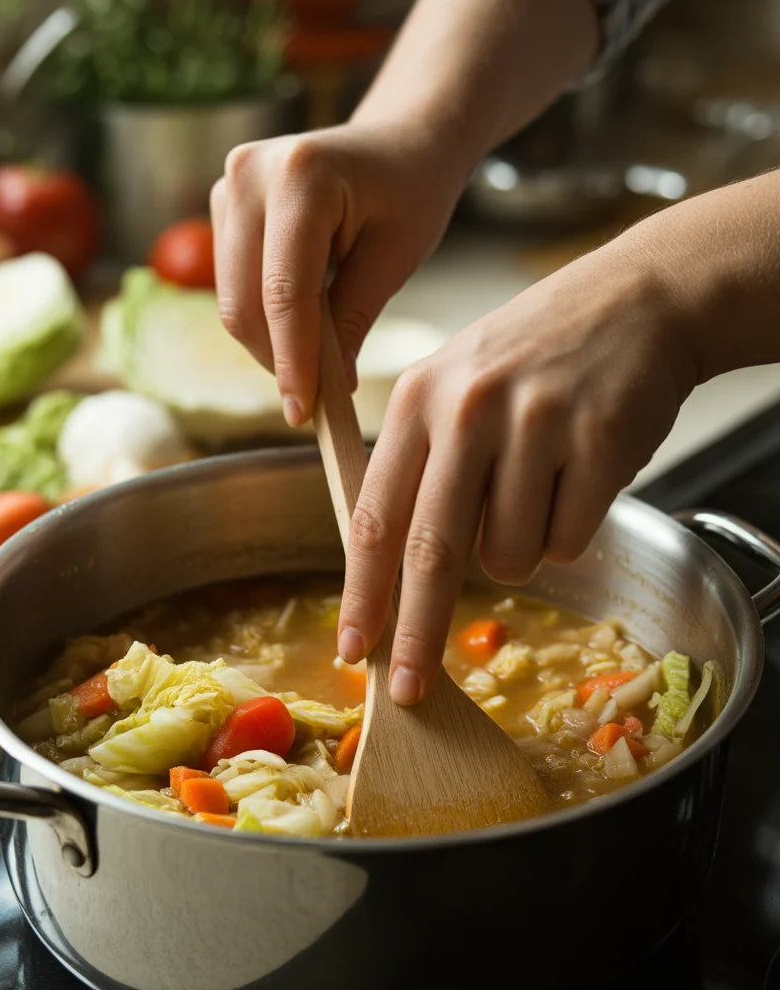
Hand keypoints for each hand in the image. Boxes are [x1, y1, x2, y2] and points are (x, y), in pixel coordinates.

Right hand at [210, 122, 465, 424]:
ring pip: (233, 301)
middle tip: (315, 402)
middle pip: (245, 302)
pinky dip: (265, 320)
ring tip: (317, 362)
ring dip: (270, 344)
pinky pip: (232, 286)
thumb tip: (323, 390)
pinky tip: (303, 326)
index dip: (293, 360)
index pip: (285, 292)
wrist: (401, 140)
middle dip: (278, 360)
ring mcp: (228, 187)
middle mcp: (248, 173)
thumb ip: (352, 321)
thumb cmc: (411, 191)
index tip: (304, 412)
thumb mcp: (395, 258)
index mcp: (299, 175)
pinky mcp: (222, 206)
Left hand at [335, 241, 697, 705]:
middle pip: (431, 553)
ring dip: (521, 551)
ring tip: (538, 488)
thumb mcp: (453, 385)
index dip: (362, 594)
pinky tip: (577, 477)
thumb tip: (392, 571)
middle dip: (417, 634)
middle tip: (409, 689)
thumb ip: (418, 466)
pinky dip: (571, 531)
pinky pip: (570, 541)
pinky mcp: (598, 441)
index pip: (373, 517)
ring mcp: (535, 424)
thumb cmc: (534, 355)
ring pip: (509, 555)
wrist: (636, 301)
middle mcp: (468, 411)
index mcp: (418, 400)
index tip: (353, 650)